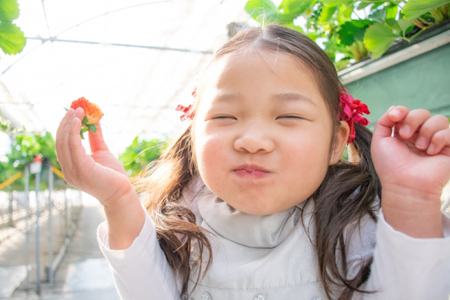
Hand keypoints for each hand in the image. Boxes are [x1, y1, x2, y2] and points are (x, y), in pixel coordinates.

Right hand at [56, 107, 133, 207]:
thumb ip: (95, 139)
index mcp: (71, 167)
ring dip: (70, 125)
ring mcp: (73, 172)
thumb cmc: (113, 175)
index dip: (65, 127)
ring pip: (65, 143)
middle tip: (74, 108)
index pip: (62, 144)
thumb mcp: (102, 152)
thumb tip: (94, 122)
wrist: (122, 193)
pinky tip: (78, 122)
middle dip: (66, 123)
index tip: (72, 112)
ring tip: (77, 111)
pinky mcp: (82, 170)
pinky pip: (74, 148)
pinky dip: (74, 133)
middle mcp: (68, 171)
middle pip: (60, 142)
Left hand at [371, 106, 449, 237]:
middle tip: (405, 136)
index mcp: (404, 133)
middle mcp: (420, 135)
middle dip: (412, 120)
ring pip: (438, 119)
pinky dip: (439, 138)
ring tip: (419, 148)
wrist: (405, 186)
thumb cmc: (390, 167)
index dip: (401, 111)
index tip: (395, 117)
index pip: (407, 112)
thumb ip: (384, 122)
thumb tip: (394, 108)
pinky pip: (449, 132)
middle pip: (422, 112)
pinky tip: (430, 152)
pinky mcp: (449, 149)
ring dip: (426, 131)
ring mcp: (435, 142)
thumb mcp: (380, 142)